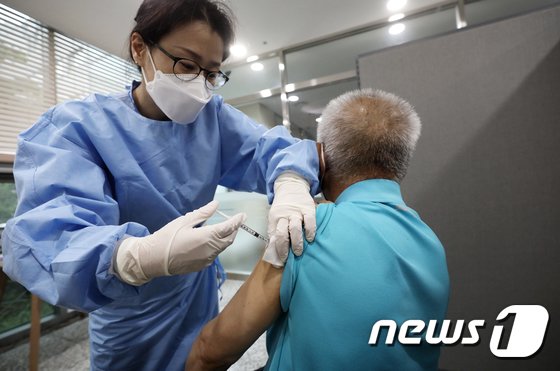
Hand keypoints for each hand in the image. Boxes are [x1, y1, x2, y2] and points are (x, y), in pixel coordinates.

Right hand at [113, 200, 244, 285]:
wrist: (154, 259)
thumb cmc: (168, 237)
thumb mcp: (185, 221)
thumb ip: (203, 213)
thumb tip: (215, 205)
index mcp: (208, 236)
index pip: (229, 227)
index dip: (237, 221)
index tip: (243, 215)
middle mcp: (211, 250)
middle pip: (229, 239)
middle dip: (233, 230)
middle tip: (234, 222)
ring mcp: (207, 260)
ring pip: (222, 248)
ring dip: (225, 239)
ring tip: (222, 230)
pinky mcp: (202, 266)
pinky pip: (214, 255)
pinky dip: (217, 247)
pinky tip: (210, 242)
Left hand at [263, 172, 315, 267]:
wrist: (291, 186)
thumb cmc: (283, 207)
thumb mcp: (275, 217)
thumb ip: (274, 232)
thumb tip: (271, 252)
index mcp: (274, 218)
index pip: (273, 236)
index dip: (276, 250)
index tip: (280, 261)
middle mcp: (284, 215)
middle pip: (282, 233)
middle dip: (284, 248)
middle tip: (288, 258)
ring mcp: (296, 212)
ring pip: (294, 228)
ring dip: (296, 242)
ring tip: (298, 252)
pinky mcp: (308, 209)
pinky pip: (309, 221)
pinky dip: (310, 231)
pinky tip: (310, 239)